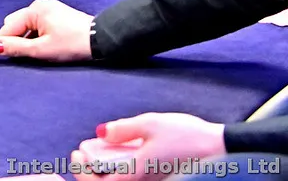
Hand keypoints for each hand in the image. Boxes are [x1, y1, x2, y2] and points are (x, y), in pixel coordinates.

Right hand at [0, 0, 92, 61]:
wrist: (103, 39)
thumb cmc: (75, 44)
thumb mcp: (42, 50)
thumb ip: (16, 48)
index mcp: (34, 10)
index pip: (6, 29)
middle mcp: (40, 5)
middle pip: (14, 25)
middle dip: (9, 40)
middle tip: (3, 56)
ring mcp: (49, 8)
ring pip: (26, 26)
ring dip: (23, 38)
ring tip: (26, 53)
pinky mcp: (57, 15)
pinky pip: (37, 25)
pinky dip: (33, 36)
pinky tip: (39, 46)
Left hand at [71, 114, 224, 178]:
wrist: (223, 149)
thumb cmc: (189, 136)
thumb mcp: (151, 123)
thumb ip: (122, 129)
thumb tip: (100, 132)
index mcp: (137, 175)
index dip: (82, 172)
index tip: (76, 153)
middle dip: (90, 173)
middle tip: (82, 153)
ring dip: (105, 172)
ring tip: (99, 152)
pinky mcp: (161, 180)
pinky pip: (134, 179)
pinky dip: (121, 171)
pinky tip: (121, 154)